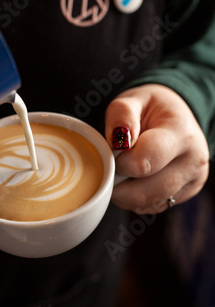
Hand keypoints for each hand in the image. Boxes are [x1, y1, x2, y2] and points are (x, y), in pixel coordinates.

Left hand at [105, 84, 209, 213]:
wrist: (177, 116)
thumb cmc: (152, 108)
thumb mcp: (133, 99)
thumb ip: (121, 114)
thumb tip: (118, 141)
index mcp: (181, 133)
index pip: (143, 163)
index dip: (119, 162)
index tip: (115, 151)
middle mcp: (193, 161)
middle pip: (144, 192)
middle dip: (119, 183)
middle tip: (114, 163)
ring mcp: (192, 182)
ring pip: (146, 204)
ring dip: (125, 193)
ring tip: (125, 168)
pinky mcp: (186, 195)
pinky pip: (151, 207)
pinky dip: (135, 199)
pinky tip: (135, 179)